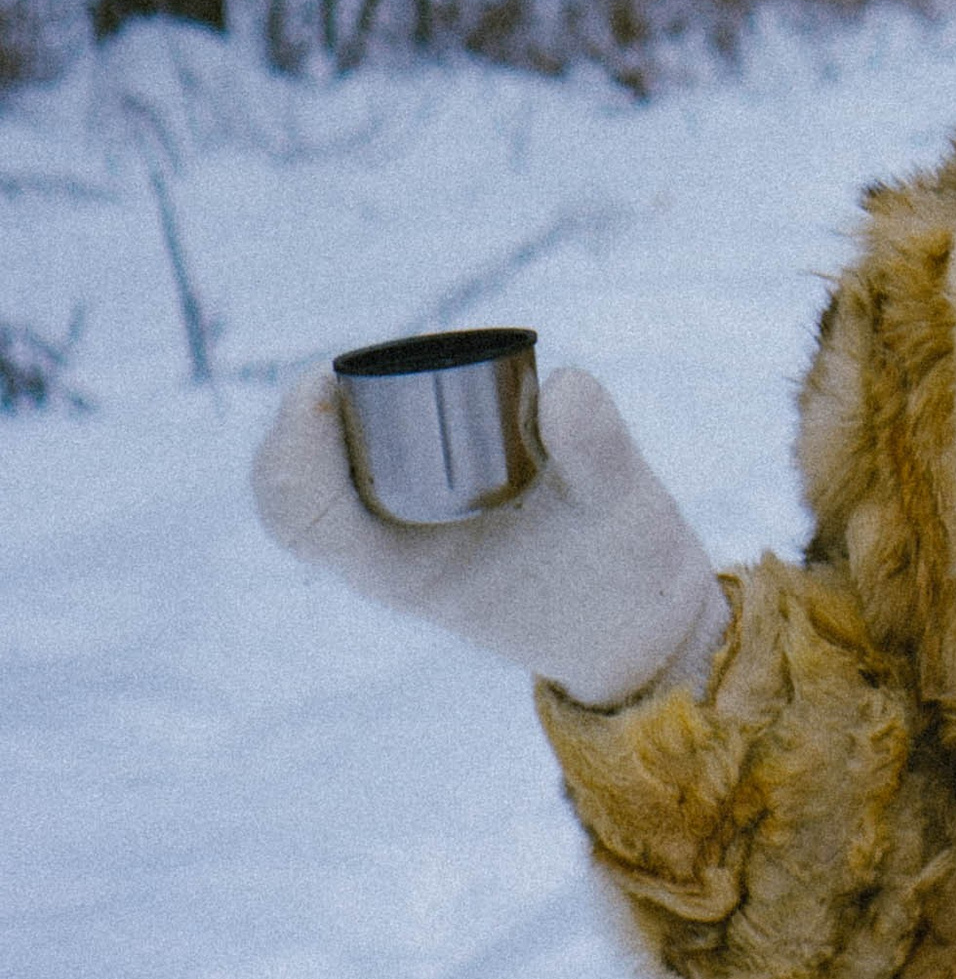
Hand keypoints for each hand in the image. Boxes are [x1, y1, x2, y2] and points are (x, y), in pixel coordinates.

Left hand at [253, 362, 727, 708]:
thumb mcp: (624, 515)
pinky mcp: (441, 497)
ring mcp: (411, 524)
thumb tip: (561, 384)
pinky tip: (427, 367)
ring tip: (405, 354)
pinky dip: (383, 405)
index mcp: (406, 570)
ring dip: (349, 402)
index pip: (304, 516)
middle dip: (313, 407)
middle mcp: (393, 546)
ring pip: (332, 460)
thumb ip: (598, 453)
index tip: (324, 385)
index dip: (292, 446)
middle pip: (298, 478)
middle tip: (372, 356)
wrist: (640, 624)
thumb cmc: (625, 587)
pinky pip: (376, 450)